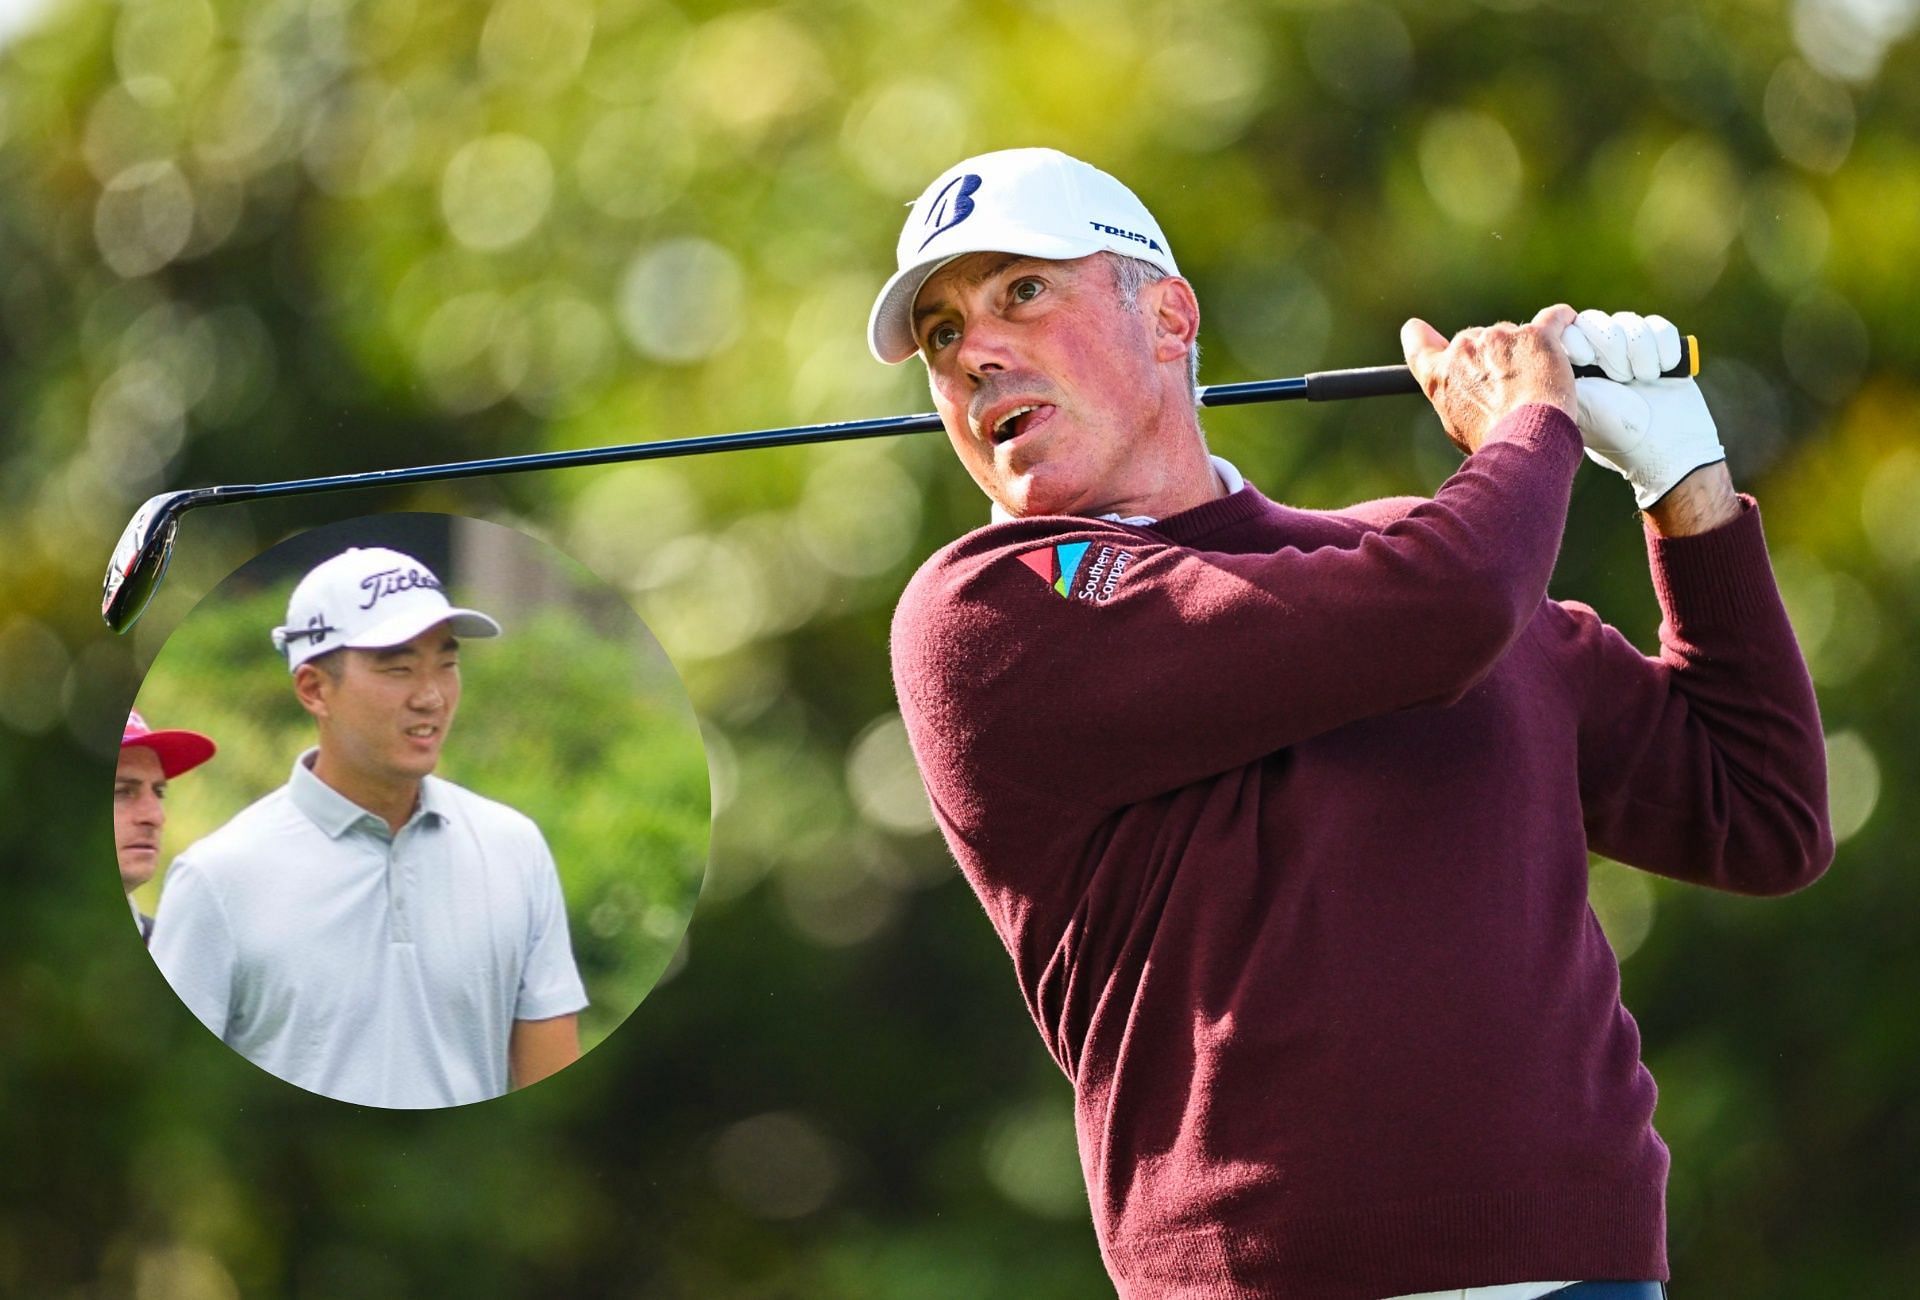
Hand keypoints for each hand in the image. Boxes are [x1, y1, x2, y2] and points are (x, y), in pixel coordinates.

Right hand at [1401, 304, 1577, 454]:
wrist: (1525, 441)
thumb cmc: (1492, 441)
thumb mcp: (1456, 425)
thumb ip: (1454, 397)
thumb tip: (1465, 392)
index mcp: (1439, 375)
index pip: (1418, 343)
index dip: (1420, 336)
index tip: (1421, 330)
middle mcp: (1464, 350)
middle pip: (1477, 339)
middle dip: (1492, 355)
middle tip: (1510, 384)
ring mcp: (1499, 337)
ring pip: (1513, 333)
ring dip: (1524, 349)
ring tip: (1540, 379)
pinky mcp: (1536, 335)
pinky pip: (1553, 317)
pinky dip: (1561, 320)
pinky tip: (1567, 323)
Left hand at [1563, 309, 1726, 509]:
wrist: (1665, 447)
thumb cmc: (1615, 430)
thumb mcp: (1577, 403)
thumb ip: (1556, 373)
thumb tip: (1543, 344)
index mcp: (1573, 368)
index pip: (1567, 329)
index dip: (1578, 337)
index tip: (1585, 360)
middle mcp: (1600, 357)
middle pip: (1597, 321)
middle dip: (1611, 346)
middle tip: (1619, 377)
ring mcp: (1631, 352)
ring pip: (1630, 322)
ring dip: (1640, 351)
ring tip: (1642, 379)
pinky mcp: (1662, 351)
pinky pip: (1659, 327)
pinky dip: (1663, 348)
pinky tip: (1662, 372)